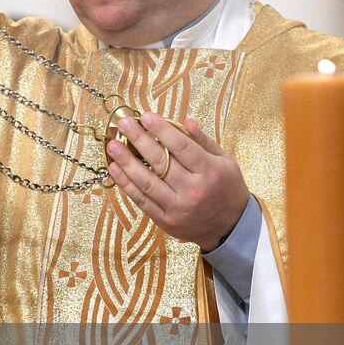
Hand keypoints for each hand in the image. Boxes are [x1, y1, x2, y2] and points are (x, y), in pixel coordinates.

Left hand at [104, 112, 248, 251]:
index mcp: (210, 172)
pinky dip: (126, 184)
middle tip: (124, 124)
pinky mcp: (166, 221)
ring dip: (126, 162)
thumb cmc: (227, 189)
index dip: (162, 130)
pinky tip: (115, 169)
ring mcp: (178, 208)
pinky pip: (141, 200)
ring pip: (146, 182)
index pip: (182, 146)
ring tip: (112, 146)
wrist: (231, 227)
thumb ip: (204, 141)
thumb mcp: (225, 161)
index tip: (145, 116)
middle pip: (160, 162)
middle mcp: (193, 190)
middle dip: (139, 140)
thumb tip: (186, 121)